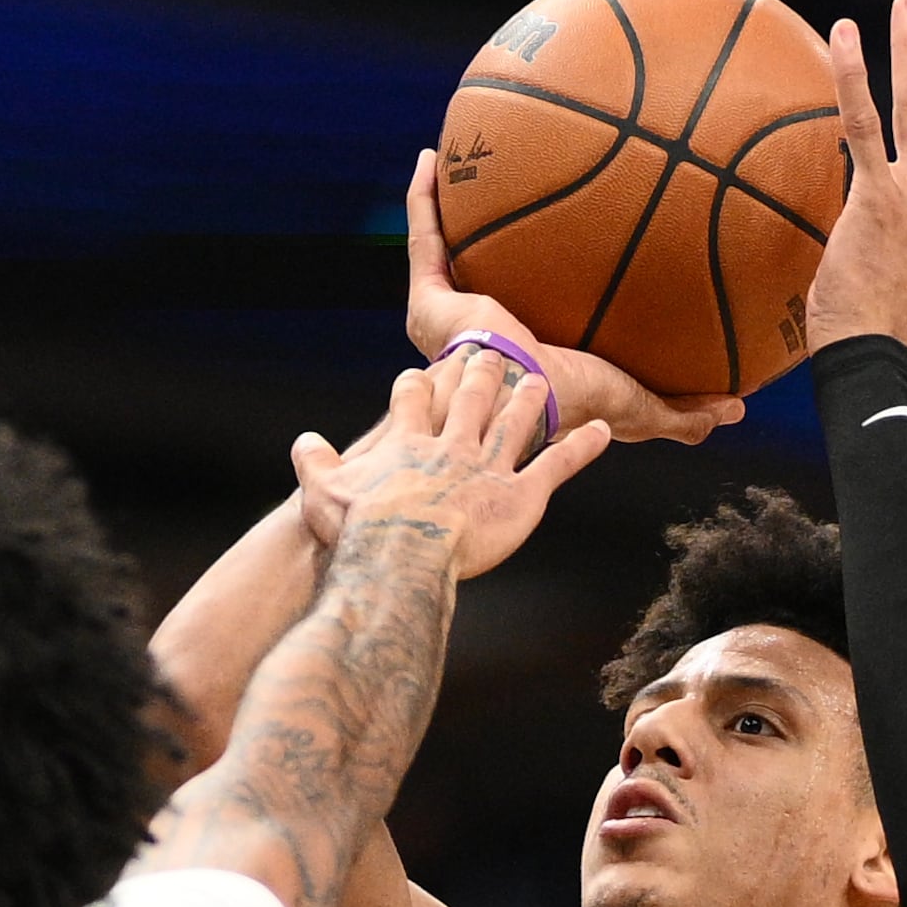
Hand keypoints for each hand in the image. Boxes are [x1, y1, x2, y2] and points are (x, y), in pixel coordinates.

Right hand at [302, 358, 609, 579]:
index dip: (418, 384)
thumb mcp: (323, 491)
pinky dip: (582, 447)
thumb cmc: (359, 528)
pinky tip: (602, 431)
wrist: (401, 553)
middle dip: (481, 373)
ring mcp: (491, 467)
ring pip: (515, 422)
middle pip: (471, 398)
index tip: (422, 371)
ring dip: (529, 400)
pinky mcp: (522, 495)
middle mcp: (454, 445)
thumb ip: (314, 462)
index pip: (413, 399)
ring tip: (539, 378)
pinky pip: (557, 464)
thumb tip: (303, 441)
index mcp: (409, 441)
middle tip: (490, 352)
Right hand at [401, 150, 741, 444]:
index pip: (540, 320)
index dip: (546, 290)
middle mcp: (488, 338)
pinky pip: (424, 240)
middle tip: (511, 191)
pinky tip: (430, 159)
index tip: (564, 246)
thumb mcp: (644, 406)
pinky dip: (422, 200)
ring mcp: (451, 320)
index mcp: (532, 361)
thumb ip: (684, 410)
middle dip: (489, 242)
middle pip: (487, 278)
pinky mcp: (429, 303)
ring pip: (445, 254)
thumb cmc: (577, 403)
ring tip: (457, 161)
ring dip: (447, 212)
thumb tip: (736, 407)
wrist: (525, 395)